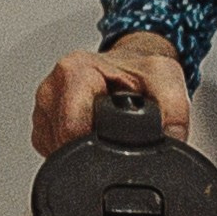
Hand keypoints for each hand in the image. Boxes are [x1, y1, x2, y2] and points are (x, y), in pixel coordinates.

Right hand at [31, 34, 189, 157]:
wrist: (132, 65)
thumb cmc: (142, 71)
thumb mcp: (167, 80)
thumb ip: (173, 111)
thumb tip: (169, 143)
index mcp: (74, 71)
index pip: (72, 128)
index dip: (95, 145)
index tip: (114, 141)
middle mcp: (52, 87)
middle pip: (62, 141)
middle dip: (89, 149)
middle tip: (112, 133)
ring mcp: (44, 106)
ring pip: (55, 147)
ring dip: (80, 150)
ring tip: (103, 129)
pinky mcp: (43, 122)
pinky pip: (52, 147)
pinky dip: (74, 149)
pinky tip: (91, 133)